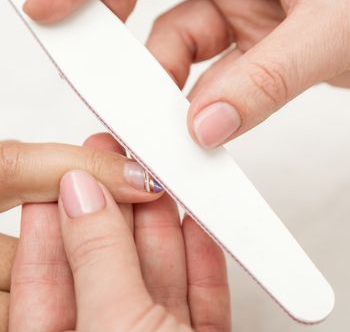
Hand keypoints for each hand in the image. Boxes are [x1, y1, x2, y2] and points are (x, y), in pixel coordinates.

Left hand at [9, 134, 230, 330]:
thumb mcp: (117, 328)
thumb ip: (97, 260)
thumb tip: (83, 195)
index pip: (46, 271)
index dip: (61, 214)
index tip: (77, 171)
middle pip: (108, 262)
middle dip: (119, 208)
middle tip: (126, 164)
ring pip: (156, 272)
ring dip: (163, 225)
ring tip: (166, 182)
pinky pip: (200, 291)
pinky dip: (202, 256)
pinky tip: (199, 225)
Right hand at [24, 0, 349, 148]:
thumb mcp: (331, 32)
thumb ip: (263, 82)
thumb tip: (205, 126)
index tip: (49, 10)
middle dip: (122, 41)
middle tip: (105, 82)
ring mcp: (239, 2)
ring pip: (176, 42)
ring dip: (165, 85)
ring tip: (159, 119)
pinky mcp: (251, 37)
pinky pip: (209, 68)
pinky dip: (199, 98)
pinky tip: (199, 121)